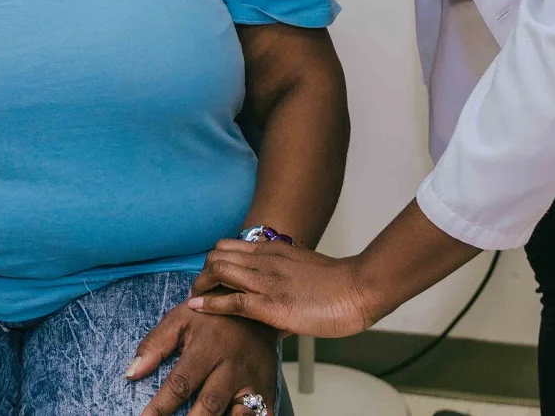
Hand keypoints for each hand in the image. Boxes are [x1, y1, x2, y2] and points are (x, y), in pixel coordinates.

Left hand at [131, 297, 278, 415]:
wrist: (253, 305)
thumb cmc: (209, 317)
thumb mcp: (180, 319)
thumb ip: (155, 345)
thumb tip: (131, 373)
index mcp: (208, 348)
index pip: (180, 383)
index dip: (160, 407)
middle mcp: (232, 366)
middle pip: (210, 405)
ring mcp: (253, 380)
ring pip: (239, 415)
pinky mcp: (268, 390)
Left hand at [188, 242, 378, 338]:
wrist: (358, 287)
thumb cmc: (338, 284)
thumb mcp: (305, 271)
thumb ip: (286, 279)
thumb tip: (275, 303)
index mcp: (273, 251)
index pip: (228, 246)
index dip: (213, 261)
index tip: (210, 278)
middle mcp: (265, 260)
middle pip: (216, 254)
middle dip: (202, 272)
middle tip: (200, 290)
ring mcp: (266, 281)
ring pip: (218, 270)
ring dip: (201, 285)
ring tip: (196, 299)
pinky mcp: (270, 304)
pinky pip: (232, 300)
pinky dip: (209, 304)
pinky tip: (198, 308)